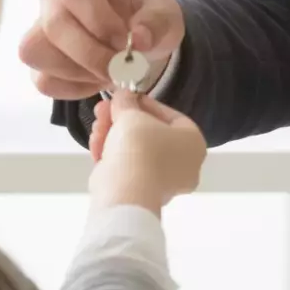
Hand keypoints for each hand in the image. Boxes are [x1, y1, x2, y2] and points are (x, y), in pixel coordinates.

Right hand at [21, 0, 184, 100]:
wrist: (136, 39)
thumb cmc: (147, 19)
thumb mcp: (165, 15)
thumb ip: (157, 23)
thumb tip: (138, 40)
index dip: (99, 22)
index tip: (126, 43)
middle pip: (54, 25)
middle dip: (91, 55)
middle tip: (120, 70)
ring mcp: (39, 26)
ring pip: (38, 52)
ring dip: (79, 73)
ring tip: (108, 73)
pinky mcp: (38, 57)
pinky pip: (43, 80)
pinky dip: (73, 88)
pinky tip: (95, 80)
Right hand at [88, 88, 206, 212]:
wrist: (125, 193)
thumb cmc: (139, 148)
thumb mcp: (131, 114)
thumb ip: (127, 101)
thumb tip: (123, 96)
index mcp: (193, 142)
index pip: (170, 115)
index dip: (143, 103)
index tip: (123, 98)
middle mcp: (184, 164)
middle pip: (148, 132)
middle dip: (121, 119)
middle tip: (103, 110)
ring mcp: (163, 181)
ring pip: (134, 149)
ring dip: (112, 134)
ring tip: (96, 127)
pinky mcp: (141, 193)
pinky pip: (127, 167)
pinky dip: (111, 155)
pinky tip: (97, 146)